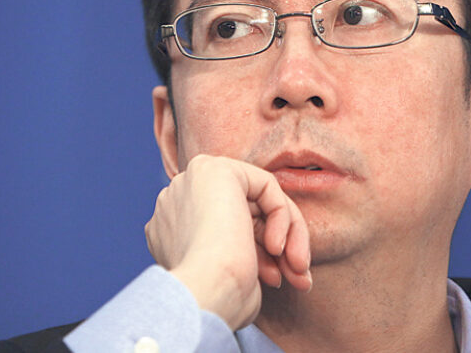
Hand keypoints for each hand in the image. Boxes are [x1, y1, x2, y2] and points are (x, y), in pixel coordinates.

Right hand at [145, 155, 311, 329]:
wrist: (204, 294)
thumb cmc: (219, 301)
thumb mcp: (233, 275)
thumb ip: (243, 254)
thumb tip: (272, 249)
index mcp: (171, 232)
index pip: (228, 232)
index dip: (259, 255)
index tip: (277, 282)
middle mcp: (176, 201)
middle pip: (245, 214)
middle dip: (276, 247)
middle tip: (298, 278)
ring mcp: (191, 182)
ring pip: (258, 201)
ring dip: (288, 236)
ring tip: (298, 270)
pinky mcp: (214, 168)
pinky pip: (266, 186)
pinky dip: (282, 216)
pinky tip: (278, 247)